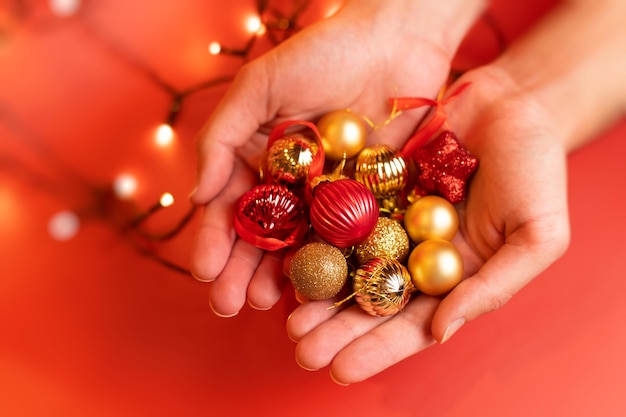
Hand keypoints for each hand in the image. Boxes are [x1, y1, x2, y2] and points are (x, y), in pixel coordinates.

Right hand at [190, 0, 484, 316]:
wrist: (396, 39)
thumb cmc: (323, 52)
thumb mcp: (260, 85)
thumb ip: (223, 136)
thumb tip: (198, 195)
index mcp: (260, 158)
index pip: (231, 207)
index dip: (215, 240)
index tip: (205, 271)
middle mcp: (292, 184)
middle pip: (262, 236)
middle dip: (241, 271)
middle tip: (229, 304)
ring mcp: (330, 197)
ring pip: (301, 246)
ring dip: (281, 278)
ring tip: (264, 304)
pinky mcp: (370, 202)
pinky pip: (348, 240)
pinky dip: (332, 266)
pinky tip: (316, 290)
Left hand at [286, 66, 570, 383]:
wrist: (516, 103)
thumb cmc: (538, 172)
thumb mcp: (537, 236)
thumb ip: (492, 287)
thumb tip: (440, 333)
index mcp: (450, 275)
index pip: (409, 323)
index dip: (375, 349)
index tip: (340, 370)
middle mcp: (412, 252)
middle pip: (367, 297)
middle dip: (333, 326)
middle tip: (299, 347)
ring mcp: (387, 217)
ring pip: (344, 258)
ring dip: (315, 287)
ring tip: (286, 312)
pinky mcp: (369, 180)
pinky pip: (337, 207)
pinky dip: (313, 229)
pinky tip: (286, 250)